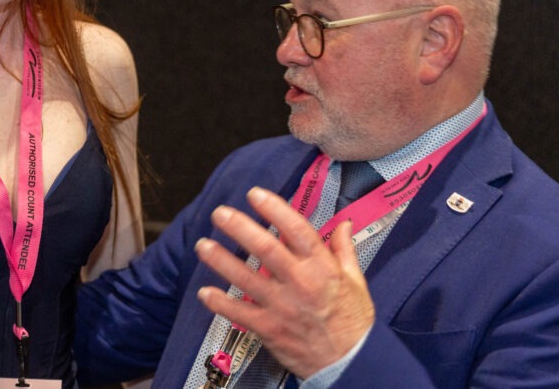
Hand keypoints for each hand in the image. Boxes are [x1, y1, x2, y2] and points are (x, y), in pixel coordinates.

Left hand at [194, 186, 374, 377]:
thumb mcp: (355, 281)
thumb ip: (344, 249)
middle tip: (220, 213)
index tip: (255, 195)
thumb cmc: (352, 321)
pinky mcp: (270, 328)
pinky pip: (239, 313)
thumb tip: (342, 223)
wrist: (350, 363)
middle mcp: (301, 283)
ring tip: (203, 245)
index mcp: (322, 267)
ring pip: (246, 278)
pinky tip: (204, 292)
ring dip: (221, 260)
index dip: (274, 209)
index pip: (296, 230)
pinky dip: (220, 302)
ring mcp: (283, 306)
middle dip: (240, 227)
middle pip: (266, 249)